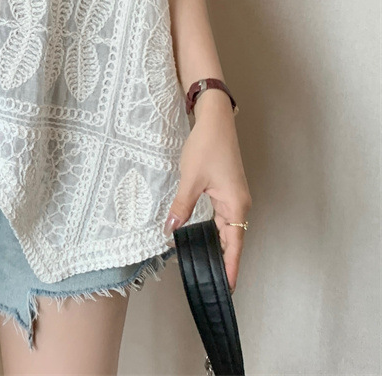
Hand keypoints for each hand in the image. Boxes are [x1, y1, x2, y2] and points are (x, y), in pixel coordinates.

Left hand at [163, 91, 251, 293]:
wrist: (215, 122)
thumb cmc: (207, 147)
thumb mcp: (191, 179)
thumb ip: (182, 206)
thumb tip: (171, 229)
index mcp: (235, 205)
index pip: (234, 245)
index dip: (230, 267)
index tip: (229, 288)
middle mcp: (239, 205)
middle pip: (232, 240)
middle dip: (223, 261)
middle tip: (212, 282)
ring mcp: (234, 198)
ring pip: (227, 229)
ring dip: (218, 245)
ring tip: (207, 265)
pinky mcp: (227, 191)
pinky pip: (222, 217)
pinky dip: (214, 230)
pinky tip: (203, 237)